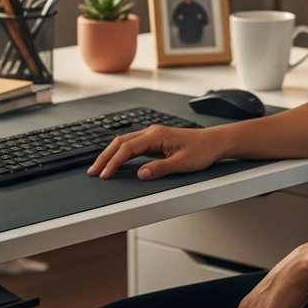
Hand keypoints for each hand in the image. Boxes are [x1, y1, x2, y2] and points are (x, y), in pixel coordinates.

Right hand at [86, 124, 225, 179]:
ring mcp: (152, 136)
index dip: (114, 162)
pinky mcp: (155, 141)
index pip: (127, 149)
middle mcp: (152, 133)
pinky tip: (116, 160)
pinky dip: (120, 153)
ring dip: (111, 154)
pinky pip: (132, 145)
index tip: (105, 174)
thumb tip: (141, 174)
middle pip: (120, 142)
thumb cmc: (201, 151)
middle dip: (105, 157)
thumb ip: (160, 169)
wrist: (213, 142)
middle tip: (93, 171)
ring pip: (124, 142)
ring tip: (100, 168)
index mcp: (156, 136)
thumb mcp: (182, 164)